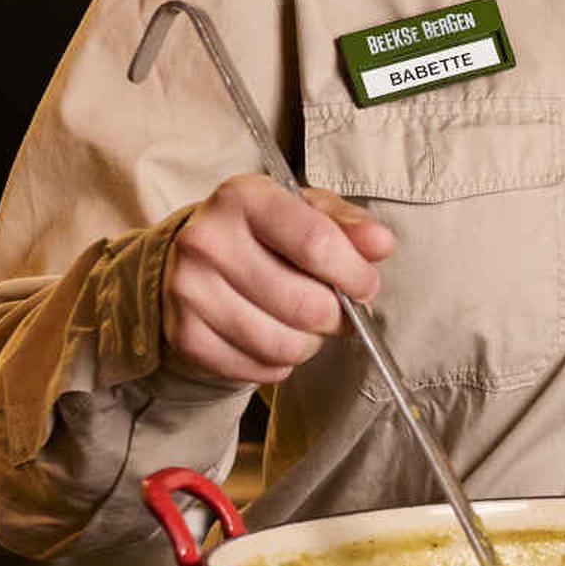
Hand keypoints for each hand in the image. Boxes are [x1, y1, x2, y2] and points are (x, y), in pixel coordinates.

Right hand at [163, 174, 395, 386]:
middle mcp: (206, 240)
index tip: (365, 285)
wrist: (191, 259)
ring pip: (284, 344)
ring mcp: (188, 290)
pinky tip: (274, 337)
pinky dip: (279, 364)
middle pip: (305, 304)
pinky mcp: (183, 334)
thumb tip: (381, 244)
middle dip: (337, 316)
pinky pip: (257, 367)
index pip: (317, 243)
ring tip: (305, 325)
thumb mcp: (307, 212)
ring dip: (310, 343)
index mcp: (244, 198)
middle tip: (337, 311)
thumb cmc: (264, 233)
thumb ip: (349, 225)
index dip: (355, 274)